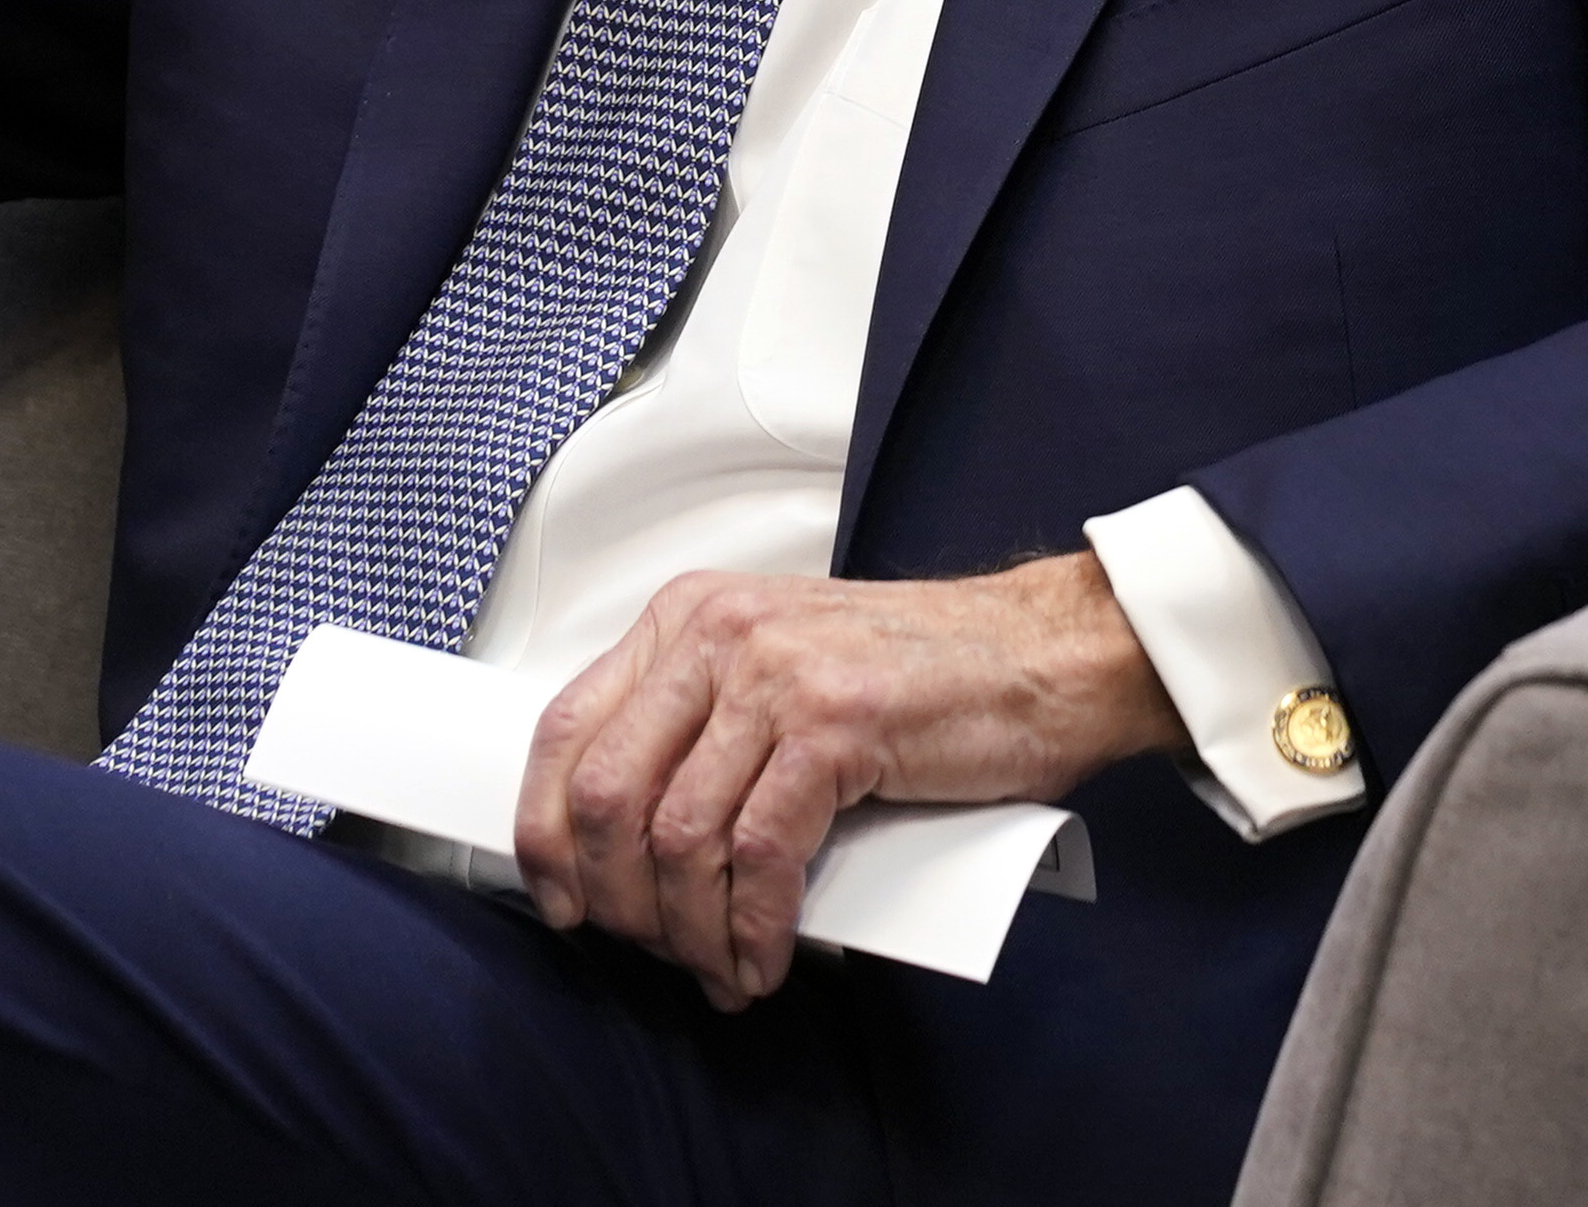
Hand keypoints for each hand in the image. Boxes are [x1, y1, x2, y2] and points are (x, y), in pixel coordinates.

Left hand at [514, 554, 1180, 1009]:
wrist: (1045, 653)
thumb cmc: (923, 676)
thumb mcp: (783, 672)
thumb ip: (705, 728)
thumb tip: (626, 846)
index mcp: (689, 618)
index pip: (564, 729)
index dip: (543, 832)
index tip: (560, 899)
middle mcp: (717, 635)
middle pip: (604, 793)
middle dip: (617, 900)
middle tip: (652, 952)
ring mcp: (775, 675)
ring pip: (677, 838)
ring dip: (689, 932)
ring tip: (719, 969)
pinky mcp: (834, 726)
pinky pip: (760, 856)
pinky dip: (754, 929)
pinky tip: (764, 959)